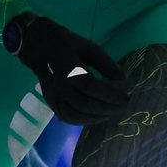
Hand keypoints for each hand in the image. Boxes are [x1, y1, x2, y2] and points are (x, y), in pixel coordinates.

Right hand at [5, 14, 131, 125]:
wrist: (40, 47)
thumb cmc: (68, 45)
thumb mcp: (90, 47)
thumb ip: (106, 63)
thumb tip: (122, 78)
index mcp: (70, 69)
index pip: (91, 88)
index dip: (110, 96)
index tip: (126, 98)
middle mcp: (60, 85)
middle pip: (84, 105)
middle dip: (106, 109)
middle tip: (122, 107)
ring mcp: (53, 96)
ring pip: (74, 115)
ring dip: (95, 118)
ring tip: (110, 113)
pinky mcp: (50, 102)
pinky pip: (65, 117)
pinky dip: (82, 121)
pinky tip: (94, 117)